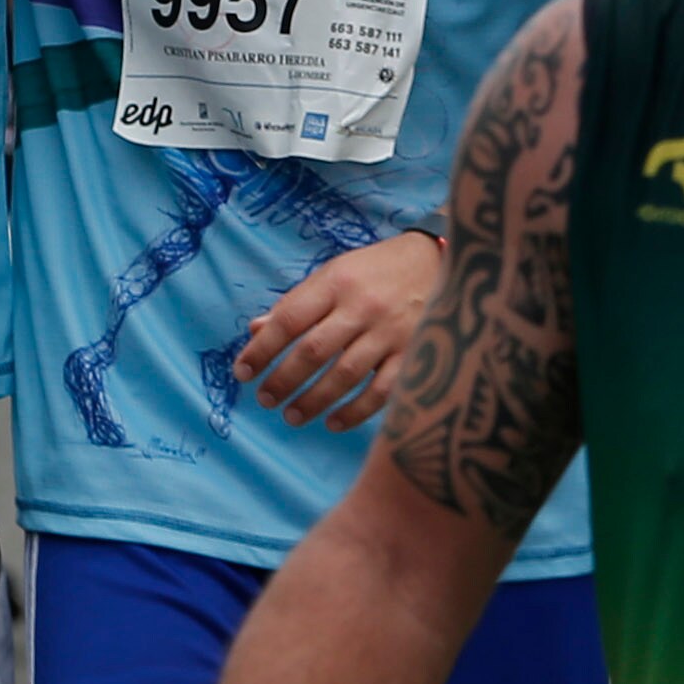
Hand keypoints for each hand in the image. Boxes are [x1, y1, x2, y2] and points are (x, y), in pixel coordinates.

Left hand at [233, 232, 438, 428]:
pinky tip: (333, 422)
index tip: (242, 373)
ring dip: (314, 400)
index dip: (262, 350)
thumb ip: (297, 303)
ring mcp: (391, 332)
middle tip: (265, 400)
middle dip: (284, 380)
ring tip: (291, 416)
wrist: (441, 261)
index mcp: (336, 283)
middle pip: (314, 351)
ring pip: (345, 375)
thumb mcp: (334, 273)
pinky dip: (355, 411)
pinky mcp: (416, 353)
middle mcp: (362, 307)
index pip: (290, 319)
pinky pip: (382, 391)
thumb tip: (257, 331)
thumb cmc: (376, 271)